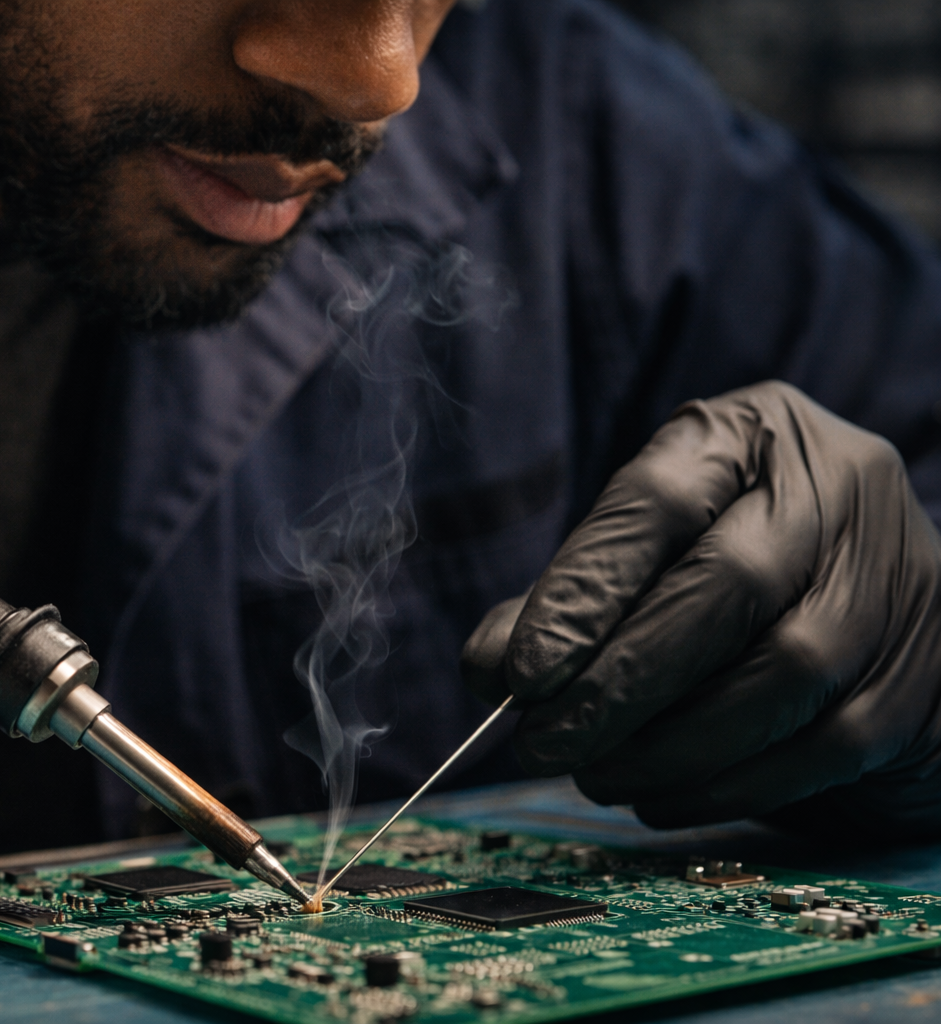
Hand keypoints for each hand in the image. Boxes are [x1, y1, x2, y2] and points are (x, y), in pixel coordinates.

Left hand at [462, 382, 940, 833]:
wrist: (880, 623)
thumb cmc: (730, 580)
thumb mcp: (646, 559)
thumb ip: (564, 603)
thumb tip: (487, 666)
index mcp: (747, 435)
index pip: (657, 500)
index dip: (583, 589)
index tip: (518, 673)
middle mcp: (836, 487)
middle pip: (726, 583)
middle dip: (620, 679)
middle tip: (543, 741)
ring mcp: (896, 578)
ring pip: (784, 669)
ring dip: (672, 742)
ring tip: (595, 774)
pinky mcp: (924, 674)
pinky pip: (827, 743)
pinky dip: (731, 784)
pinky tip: (660, 798)